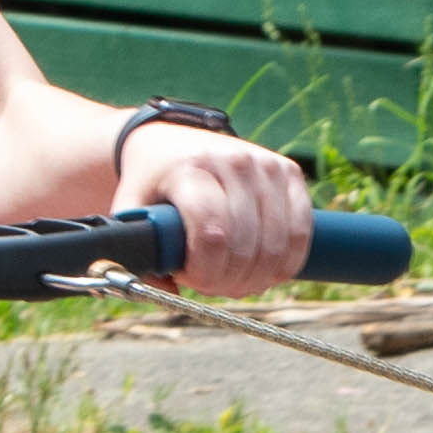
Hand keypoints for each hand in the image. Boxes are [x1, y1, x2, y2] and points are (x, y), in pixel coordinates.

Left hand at [124, 121, 314, 301]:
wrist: (172, 140)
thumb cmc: (151, 182)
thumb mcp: (131, 207)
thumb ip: (137, 250)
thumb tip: (169, 291)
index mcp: (192, 168)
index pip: (212, 233)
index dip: (204, 271)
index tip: (189, 279)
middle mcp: (235, 161)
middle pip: (245, 245)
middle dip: (229, 281)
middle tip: (212, 288)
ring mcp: (266, 166)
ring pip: (276, 245)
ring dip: (258, 278)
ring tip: (237, 284)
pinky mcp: (289, 172)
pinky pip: (301, 232)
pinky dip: (286, 263)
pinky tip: (266, 273)